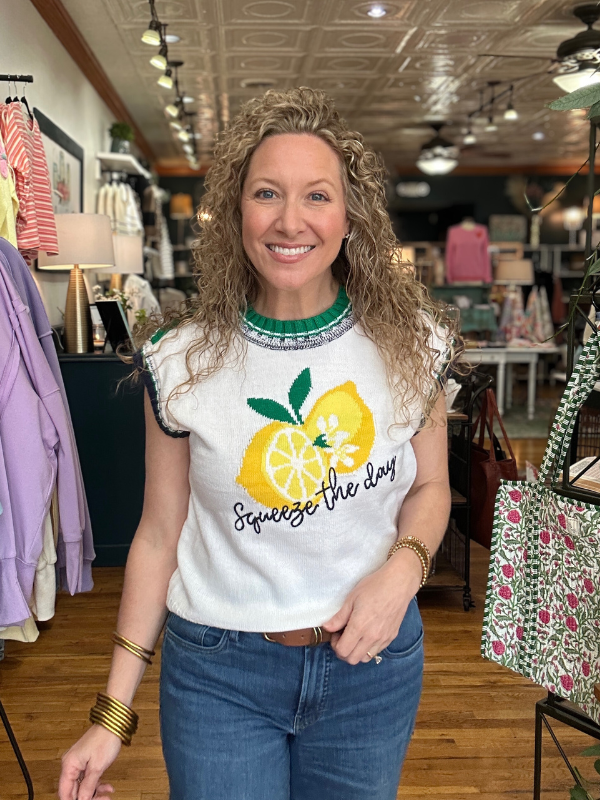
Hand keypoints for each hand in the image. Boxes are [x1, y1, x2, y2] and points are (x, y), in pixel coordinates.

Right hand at [58, 724, 121, 799]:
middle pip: (74, 790)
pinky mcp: (86, 761)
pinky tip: (107, 787)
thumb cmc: (105, 739)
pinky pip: (88, 778)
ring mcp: (79, 763)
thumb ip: (88, 786)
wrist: (114, 723)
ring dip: (94, 792)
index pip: (65, 793)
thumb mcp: (97, 767)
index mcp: (69, 765)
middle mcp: (71, 764)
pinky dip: (97, 784)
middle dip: (88, 798)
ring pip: (83, 786)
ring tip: (107, 794)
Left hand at [322, 548, 421, 664]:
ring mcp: (383, 638)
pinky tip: (367, 633)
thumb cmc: (374, 586)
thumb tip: (327, 628)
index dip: (335, 645)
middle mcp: (372, 637)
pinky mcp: (391, 637)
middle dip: (344, 651)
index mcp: (360, 626)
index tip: (336, 633)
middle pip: (353, 659)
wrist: (398, 583)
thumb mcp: (352, 598)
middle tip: (343, 636)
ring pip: (365, 658)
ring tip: (355, 636)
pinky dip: (368, 648)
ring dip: (356, 652)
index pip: (343, 651)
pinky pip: (377, 651)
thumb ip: (339, 617)